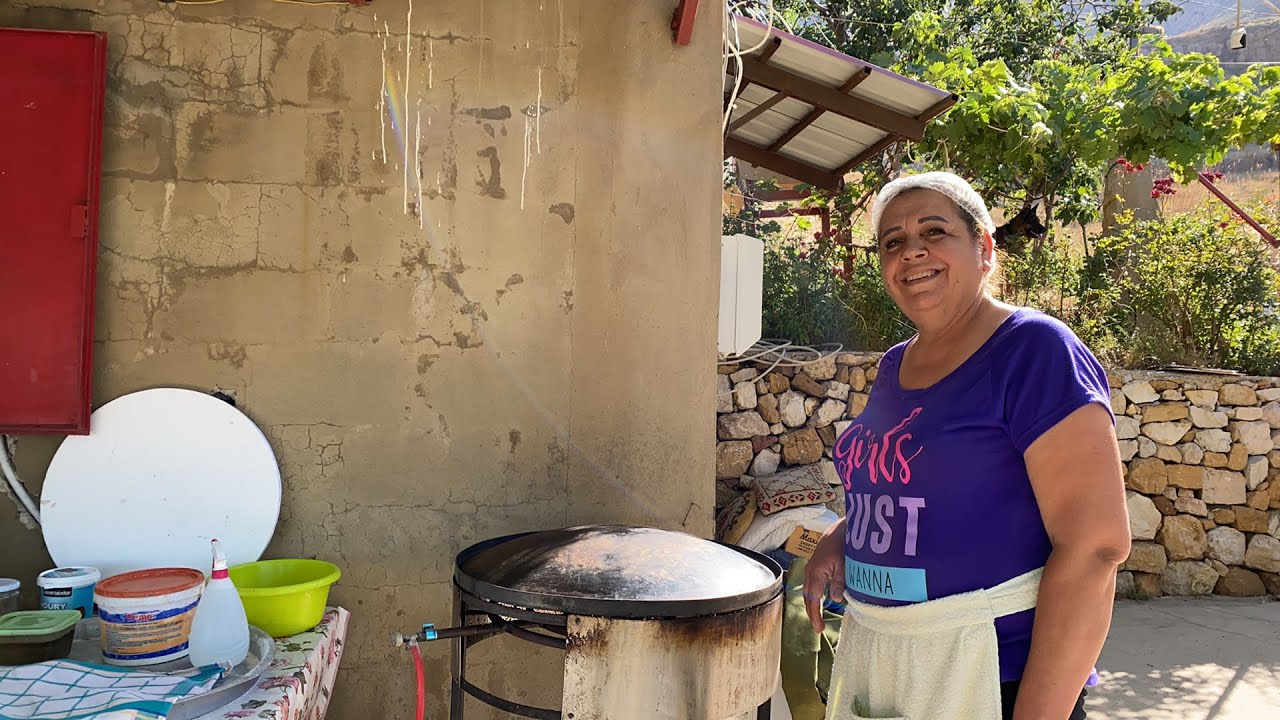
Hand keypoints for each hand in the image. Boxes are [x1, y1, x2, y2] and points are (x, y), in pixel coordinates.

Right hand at [802, 518, 845, 633]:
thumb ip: (840, 582)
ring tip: (817, 618)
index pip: (812, 600)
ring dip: (812, 605)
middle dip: (811, 613)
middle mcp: (809, 572)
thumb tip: (836, 600)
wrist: (838, 529)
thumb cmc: (842, 545)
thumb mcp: (845, 565)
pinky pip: (811, 585)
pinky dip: (813, 596)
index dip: (815, 615)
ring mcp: (810, 569)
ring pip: (808, 592)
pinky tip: (819, 601)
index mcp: (816, 573)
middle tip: (818, 628)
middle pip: (807, 597)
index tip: (819, 629)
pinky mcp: (814, 567)